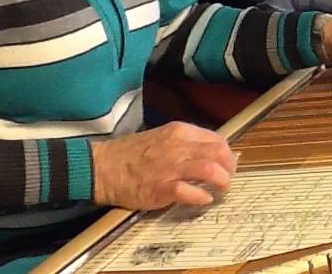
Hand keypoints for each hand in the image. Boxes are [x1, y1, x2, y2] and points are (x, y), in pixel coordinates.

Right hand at [90, 122, 236, 210]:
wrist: (101, 167)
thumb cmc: (130, 155)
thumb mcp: (161, 138)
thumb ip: (184, 144)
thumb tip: (209, 154)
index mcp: (179, 132)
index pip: (217, 139)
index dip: (227, 154)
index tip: (227, 164)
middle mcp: (178, 147)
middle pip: (219, 153)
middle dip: (230, 168)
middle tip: (227, 179)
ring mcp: (170, 167)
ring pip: (210, 170)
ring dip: (222, 182)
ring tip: (221, 190)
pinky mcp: (162, 188)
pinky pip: (191, 192)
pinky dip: (202, 197)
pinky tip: (203, 199)